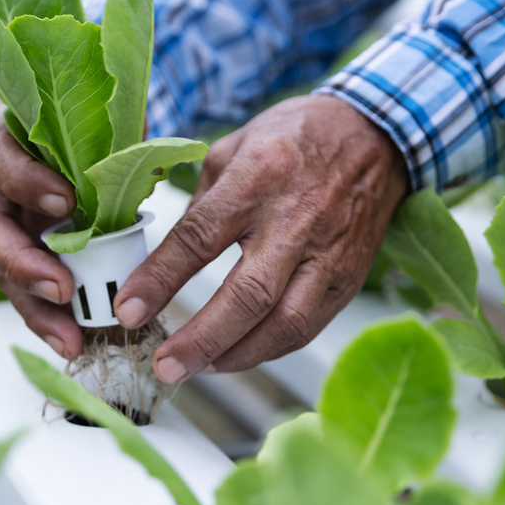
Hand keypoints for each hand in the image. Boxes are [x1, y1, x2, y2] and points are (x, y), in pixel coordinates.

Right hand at [0, 98, 83, 358]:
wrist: (86, 124)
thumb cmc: (91, 114)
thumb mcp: (101, 114)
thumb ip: (108, 133)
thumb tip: (139, 164)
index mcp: (3, 132)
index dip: (24, 180)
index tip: (66, 201)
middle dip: (21, 263)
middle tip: (61, 289)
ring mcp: (2, 219)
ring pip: (0, 267)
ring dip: (35, 306)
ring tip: (71, 338)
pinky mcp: (21, 250)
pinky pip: (26, 288)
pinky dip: (49, 317)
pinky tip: (72, 339)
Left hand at [112, 95, 408, 383]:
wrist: (376, 136)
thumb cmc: (296, 136)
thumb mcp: (234, 147)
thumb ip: (200, 204)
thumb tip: (165, 259)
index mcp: (258, 179)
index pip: (201, 237)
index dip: (161, 278)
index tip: (128, 310)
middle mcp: (295, 221)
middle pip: (248, 295)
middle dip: (201, 339)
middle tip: (164, 365)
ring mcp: (328, 255)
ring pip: (284, 323)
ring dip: (237, 356)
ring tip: (198, 369)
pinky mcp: (349, 279)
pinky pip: (308, 327)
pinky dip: (269, 350)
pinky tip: (238, 355)